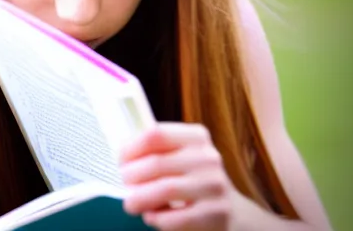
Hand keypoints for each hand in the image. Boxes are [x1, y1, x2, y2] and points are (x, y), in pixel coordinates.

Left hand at [119, 122, 237, 230]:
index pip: (156, 134)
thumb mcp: (184, 155)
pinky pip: (175, 218)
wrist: (232, 211)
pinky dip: (156, 218)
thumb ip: (158, 151)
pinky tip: (152, 216)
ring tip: (130, 204)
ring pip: (164, 190)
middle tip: (123, 183)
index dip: (132, 147)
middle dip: (131, 175)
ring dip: (139, 198)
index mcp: (196, 136)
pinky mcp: (215, 215)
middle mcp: (207, 158)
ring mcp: (213, 186)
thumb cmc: (194, 178)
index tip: (120, 159)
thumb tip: (121, 155)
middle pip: (157, 163)